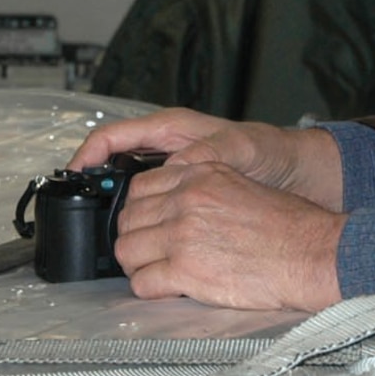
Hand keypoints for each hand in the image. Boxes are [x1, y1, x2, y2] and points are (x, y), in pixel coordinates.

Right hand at [71, 107, 343, 207]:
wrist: (302, 176)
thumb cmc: (273, 153)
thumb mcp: (241, 147)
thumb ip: (207, 154)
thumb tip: (174, 170)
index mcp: (171, 130)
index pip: (113, 137)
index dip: (88, 154)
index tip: (72, 175)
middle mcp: (167, 152)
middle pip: (114, 167)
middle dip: (95, 189)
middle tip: (81, 214)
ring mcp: (175, 177)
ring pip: (130, 193)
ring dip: (117, 212)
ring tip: (105, 234)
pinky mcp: (185, 201)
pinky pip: (152, 211)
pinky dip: (141, 227)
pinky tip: (140, 245)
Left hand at [111, 159, 345, 311]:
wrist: (309, 254)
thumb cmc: (288, 226)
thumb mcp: (240, 186)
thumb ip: (202, 190)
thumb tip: (174, 208)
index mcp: (199, 174)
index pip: (140, 188)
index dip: (139, 211)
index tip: (146, 224)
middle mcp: (185, 199)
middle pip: (129, 219)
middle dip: (135, 238)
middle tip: (150, 253)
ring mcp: (182, 235)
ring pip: (127, 250)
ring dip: (138, 265)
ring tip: (156, 272)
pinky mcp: (185, 270)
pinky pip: (142, 283)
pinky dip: (149, 290)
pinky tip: (166, 289)